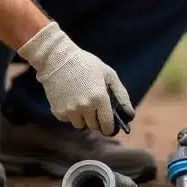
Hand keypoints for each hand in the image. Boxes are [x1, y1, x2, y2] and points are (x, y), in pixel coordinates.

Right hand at [16, 21, 134, 134]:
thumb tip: (130, 115)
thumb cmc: (86, 64)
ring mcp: (70, 110)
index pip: (107, 126)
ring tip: (81, 102)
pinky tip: (69, 99)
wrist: (56, 59)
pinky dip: (70, 114)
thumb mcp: (108, 74)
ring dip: (83, 118)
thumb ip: (121, 95)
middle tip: (94, 107)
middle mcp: (85, 107)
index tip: (109, 125)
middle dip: (96, 120)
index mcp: (100, 98)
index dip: (109, 127)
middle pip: (94, 127)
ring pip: (80, 125)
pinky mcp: (57, 111)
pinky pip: (68, 120)